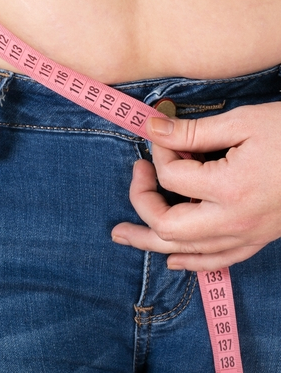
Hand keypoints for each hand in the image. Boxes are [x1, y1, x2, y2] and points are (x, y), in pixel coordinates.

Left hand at [111, 102, 280, 270]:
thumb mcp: (244, 122)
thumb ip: (192, 131)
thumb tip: (151, 128)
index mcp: (231, 189)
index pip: (171, 178)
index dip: (159, 153)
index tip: (164, 134)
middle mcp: (236, 220)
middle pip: (167, 226)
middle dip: (140, 202)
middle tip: (136, 175)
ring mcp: (249, 235)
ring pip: (188, 250)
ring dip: (150, 241)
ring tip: (122, 235)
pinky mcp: (260, 239)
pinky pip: (219, 259)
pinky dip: (192, 260)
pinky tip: (173, 258)